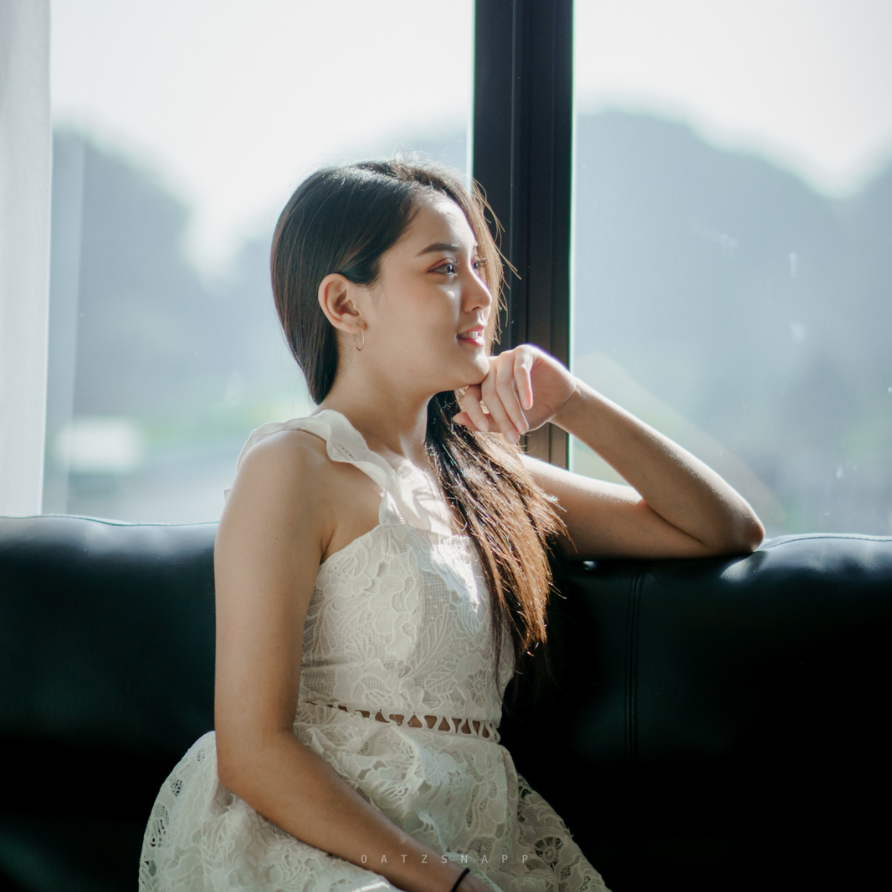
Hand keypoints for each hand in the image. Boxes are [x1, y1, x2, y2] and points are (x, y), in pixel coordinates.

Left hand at [453, 345, 575, 442]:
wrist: (560, 402)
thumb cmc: (532, 412)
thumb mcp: (508, 422)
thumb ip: (484, 421)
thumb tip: (457, 418)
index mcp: (482, 382)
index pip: (470, 395)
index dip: (474, 412)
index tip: (484, 428)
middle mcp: (492, 367)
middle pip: (488, 392)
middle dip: (501, 416)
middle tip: (513, 435)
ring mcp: (507, 357)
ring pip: (502, 383)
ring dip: (513, 408)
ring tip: (523, 426)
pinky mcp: (525, 352)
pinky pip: (519, 370)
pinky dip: (524, 389)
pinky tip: (529, 404)